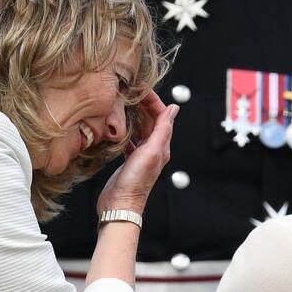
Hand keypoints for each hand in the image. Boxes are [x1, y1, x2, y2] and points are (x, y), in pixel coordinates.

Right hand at [97, 91, 176, 213]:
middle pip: (152, 121)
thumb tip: (174, 109)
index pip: (162, 117)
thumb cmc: (135, 182)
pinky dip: (126, 130)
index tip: (141, 87)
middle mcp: (154, 150)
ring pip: (141, 129)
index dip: (153, 101)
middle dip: (143, 104)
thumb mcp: (151, 152)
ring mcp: (142, 155)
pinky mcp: (130, 160)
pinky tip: (118, 125)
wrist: (121, 204)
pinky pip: (130, 140)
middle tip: (130, 90)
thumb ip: (162, 130)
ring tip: (123, 102)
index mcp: (162, 146)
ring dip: (135, 115)